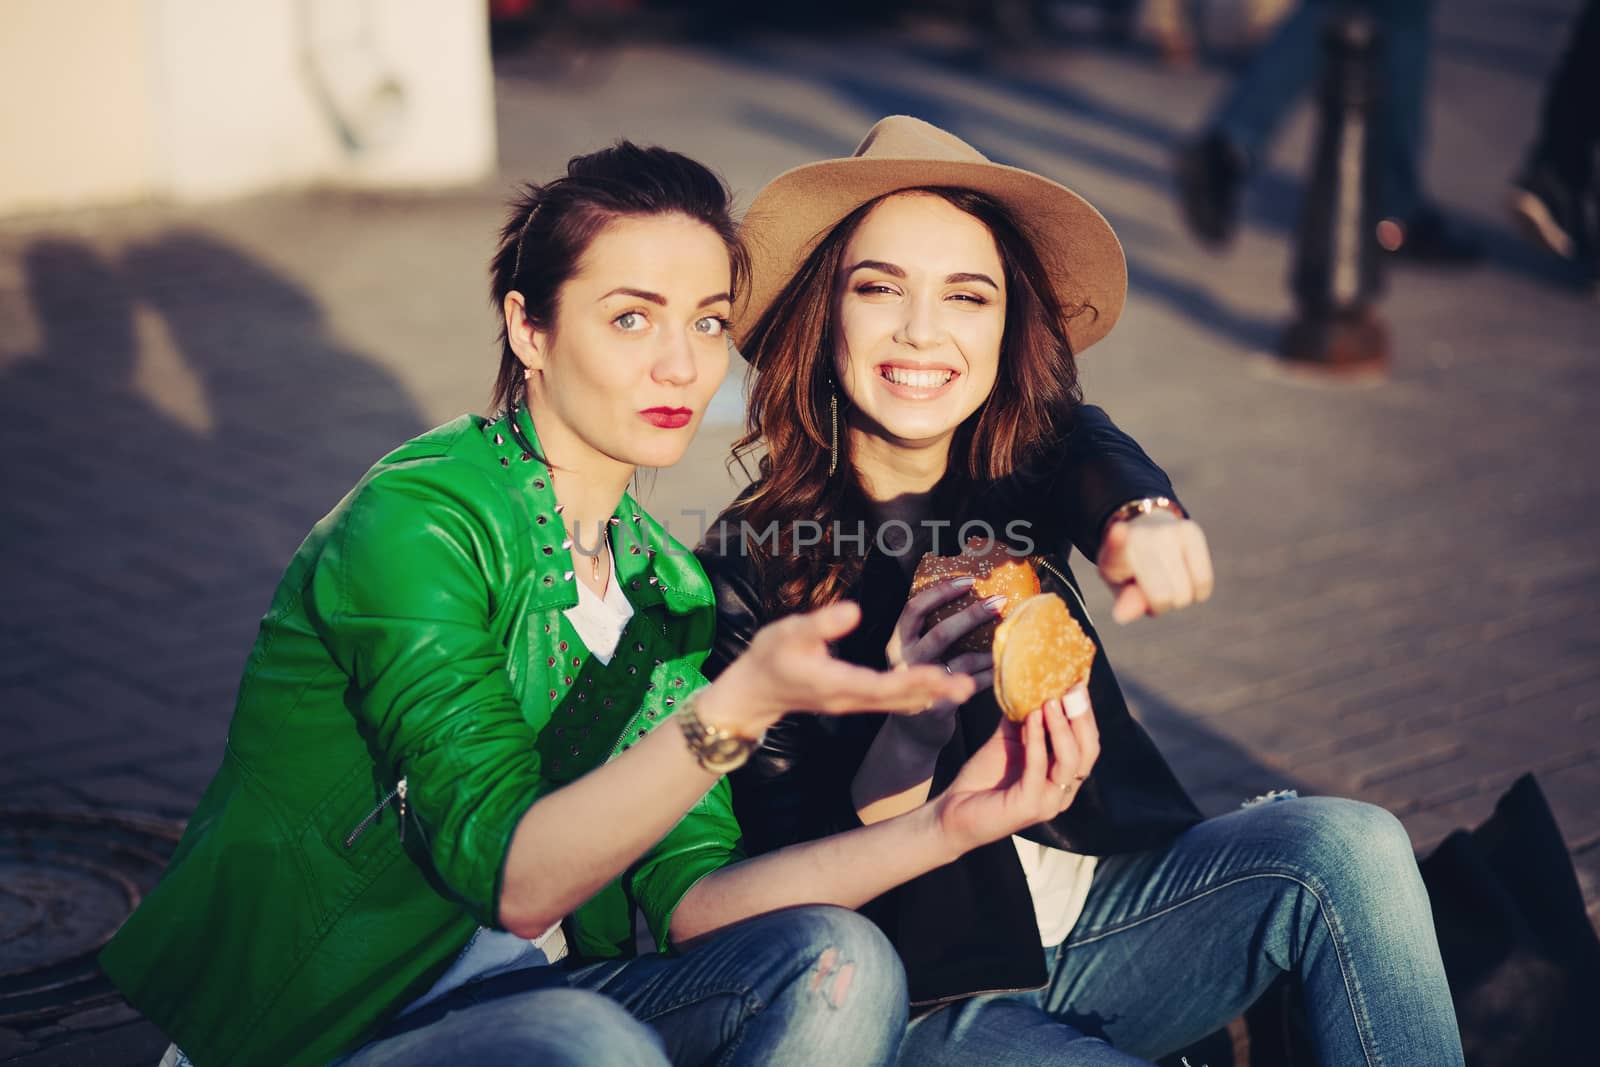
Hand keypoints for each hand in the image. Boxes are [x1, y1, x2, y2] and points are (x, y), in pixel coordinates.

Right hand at [705, 601, 975, 736]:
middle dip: (936, 691)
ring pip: (903, 702)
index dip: (916, 681)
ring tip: (969, 684)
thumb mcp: (789, 634)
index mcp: (838, 684)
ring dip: (934, 693)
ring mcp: (856, 703)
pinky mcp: (858, 699)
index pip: (884, 685)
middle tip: (971, 685)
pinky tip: (940, 685)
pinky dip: (920, 694)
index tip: (945, 675)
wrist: (755, 693)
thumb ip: (821, 624)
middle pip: (902, 699)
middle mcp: (853, 699)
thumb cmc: (769, 658)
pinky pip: (896, 701)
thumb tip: (853, 610)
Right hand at [882, 577, 1001, 749]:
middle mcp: (905, 662)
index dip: (940, 592)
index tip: (968, 579)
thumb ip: (930, 630)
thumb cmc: (920, 681)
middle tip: (998, 601)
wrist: (912, 733)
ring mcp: (919, 686)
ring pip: (962, 661)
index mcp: (898, 642)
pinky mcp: (937, 707)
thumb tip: (972, 596)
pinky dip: (991, 674)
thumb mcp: (915, 653)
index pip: (914, 609)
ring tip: (1009, 637)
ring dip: (989, 648)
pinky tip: (1004, 666)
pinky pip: (972, 685)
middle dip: (973, 614)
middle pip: (941, 632)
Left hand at [933, 686, 1099, 855]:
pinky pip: (1040, 768)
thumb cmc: (983, 778)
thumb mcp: (1008, 741)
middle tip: (1072, 688)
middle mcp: (1063, 792)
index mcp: (1063, 777)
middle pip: (1088, 751)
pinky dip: (1037, 740)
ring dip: (1061, 726)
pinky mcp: (1030, 806)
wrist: (953, 810)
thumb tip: (1030, 682)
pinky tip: (1030, 718)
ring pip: (1071, 760)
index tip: (1077, 682)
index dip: (1085, 713)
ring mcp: (1050, 802)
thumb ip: (1023, 718)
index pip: (1087, 743)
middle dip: (1082, 716)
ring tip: (1050, 700)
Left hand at [1097, 509, 1213, 622]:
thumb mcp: (1121, 587)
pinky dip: (1197, 591)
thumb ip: (1125, 600)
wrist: (1146, 531)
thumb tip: (1122, 616)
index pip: (1117, 548)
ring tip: (1165, 579)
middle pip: (1163, 598)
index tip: (1118, 531)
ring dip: (1178, 597)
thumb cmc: (1130, 568)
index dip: (1117, 541)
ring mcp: (1168, 530)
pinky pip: (1203, 582)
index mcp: (1115, 551)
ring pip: (1186, 594)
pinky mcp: (1191, 531)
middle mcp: (1142, 536)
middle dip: (1159, 604)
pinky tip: (1184, 577)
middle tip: (1151, 587)